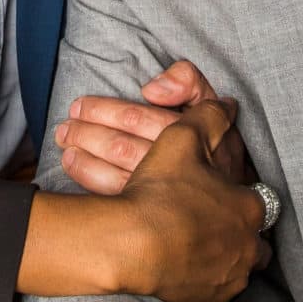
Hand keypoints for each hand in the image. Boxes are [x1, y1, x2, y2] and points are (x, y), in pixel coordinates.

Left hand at [56, 60, 247, 193]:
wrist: (237, 202)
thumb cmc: (218, 147)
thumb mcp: (212, 105)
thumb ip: (189, 82)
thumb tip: (151, 89)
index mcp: (188, 135)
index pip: (140, 120)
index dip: (106, 111)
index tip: (80, 106)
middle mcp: (176, 167)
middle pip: (122, 147)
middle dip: (87, 134)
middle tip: (65, 127)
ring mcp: (165, 198)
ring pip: (116, 174)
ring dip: (84, 158)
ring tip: (65, 145)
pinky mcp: (156, 219)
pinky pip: (116, 199)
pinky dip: (91, 182)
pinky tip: (75, 169)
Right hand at [115, 100, 267, 301]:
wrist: (132, 244)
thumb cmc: (161, 191)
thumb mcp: (182, 138)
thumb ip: (209, 116)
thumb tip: (227, 105)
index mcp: (249, 207)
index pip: (260, 200)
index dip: (241, 194)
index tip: (225, 193)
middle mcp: (248, 246)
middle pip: (256, 239)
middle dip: (239, 230)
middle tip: (214, 220)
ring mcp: (230, 277)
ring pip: (239, 265)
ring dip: (225, 253)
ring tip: (199, 241)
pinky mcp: (210, 301)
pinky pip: (218, 289)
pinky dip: (207, 276)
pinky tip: (187, 262)